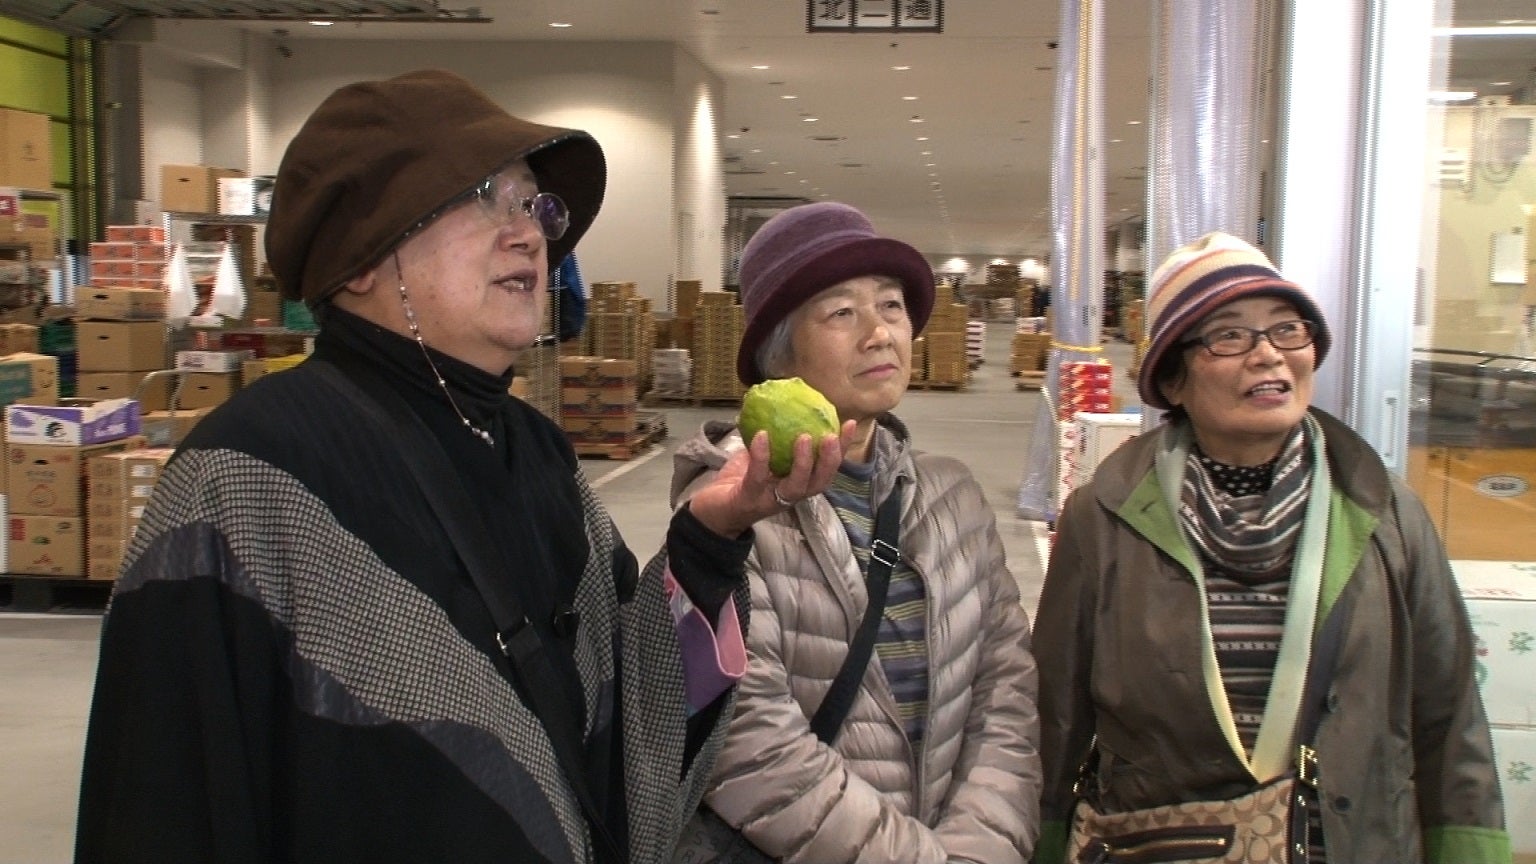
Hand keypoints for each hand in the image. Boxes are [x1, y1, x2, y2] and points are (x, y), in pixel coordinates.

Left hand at [687, 420, 857, 537]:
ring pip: (796, 486)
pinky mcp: (748, 500)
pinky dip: (761, 456)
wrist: (710, 511)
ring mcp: (770, 500)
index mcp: (797, 483)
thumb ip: (773, 437)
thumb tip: (783, 402)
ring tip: (804, 437)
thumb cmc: (738, 482)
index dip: (842, 449)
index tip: (850, 424)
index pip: (826, 468)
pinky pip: (758, 477)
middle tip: (832, 436)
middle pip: (819, 482)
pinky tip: (762, 435)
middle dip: (830, 460)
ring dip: (803, 462)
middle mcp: (789, 495)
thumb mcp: (759, 456)